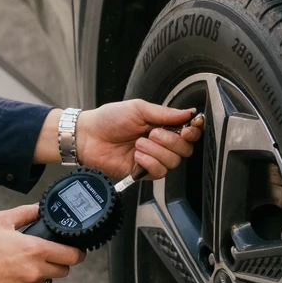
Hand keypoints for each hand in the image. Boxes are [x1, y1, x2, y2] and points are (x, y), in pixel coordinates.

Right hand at [0, 204, 85, 282]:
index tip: (76, 250)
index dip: (77, 252)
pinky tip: (6, 276)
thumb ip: (26, 213)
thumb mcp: (0, 220)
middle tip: (44, 255)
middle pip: (63, 271)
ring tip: (16, 264)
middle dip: (58, 262)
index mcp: (34, 250)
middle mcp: (34, 273)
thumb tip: (41, 208)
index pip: (71, 256)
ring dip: (38, 274)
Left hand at [76, 101, 202, 179]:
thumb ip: (165, 113)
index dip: (192, 131)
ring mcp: (152, 159)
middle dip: (171, 141)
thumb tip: (189, 112)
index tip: (188, 128)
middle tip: (153, 133)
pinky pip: (159, 172)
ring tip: (138, 143)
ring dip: (156, 150)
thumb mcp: (138, 108)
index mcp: (162, 126)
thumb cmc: (109, 119)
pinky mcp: (142, 173)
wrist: (88, 135)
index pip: (188, 133)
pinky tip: (137, 155)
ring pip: (173, 162)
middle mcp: (160, 144)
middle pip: (185, 150)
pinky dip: (149, 162)